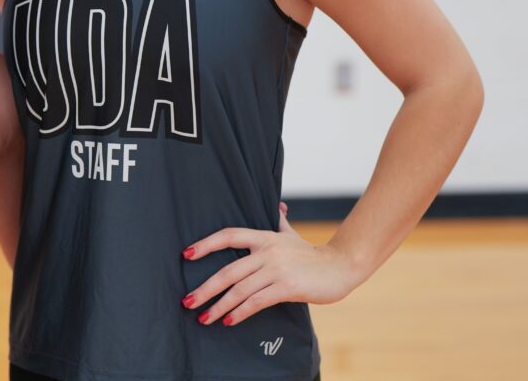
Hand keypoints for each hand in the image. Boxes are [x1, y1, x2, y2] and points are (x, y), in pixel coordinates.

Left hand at [181, 203, 357, 326]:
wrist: (341, 266)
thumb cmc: (312, 254)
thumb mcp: (292, 234)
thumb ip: (281, 221)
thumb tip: (278, 205)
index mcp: (264, 237)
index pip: (229, 235)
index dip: (206, 244)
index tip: (186, 255)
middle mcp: (267, 251)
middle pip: (228, 270)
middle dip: (205, 288)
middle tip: (187, 301)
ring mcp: (277, 270)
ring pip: (240, 289)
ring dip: (219, 306)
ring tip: (204, 318)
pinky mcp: (287, 288)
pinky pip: (257, 302)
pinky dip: (240, 312)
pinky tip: (229, 321)